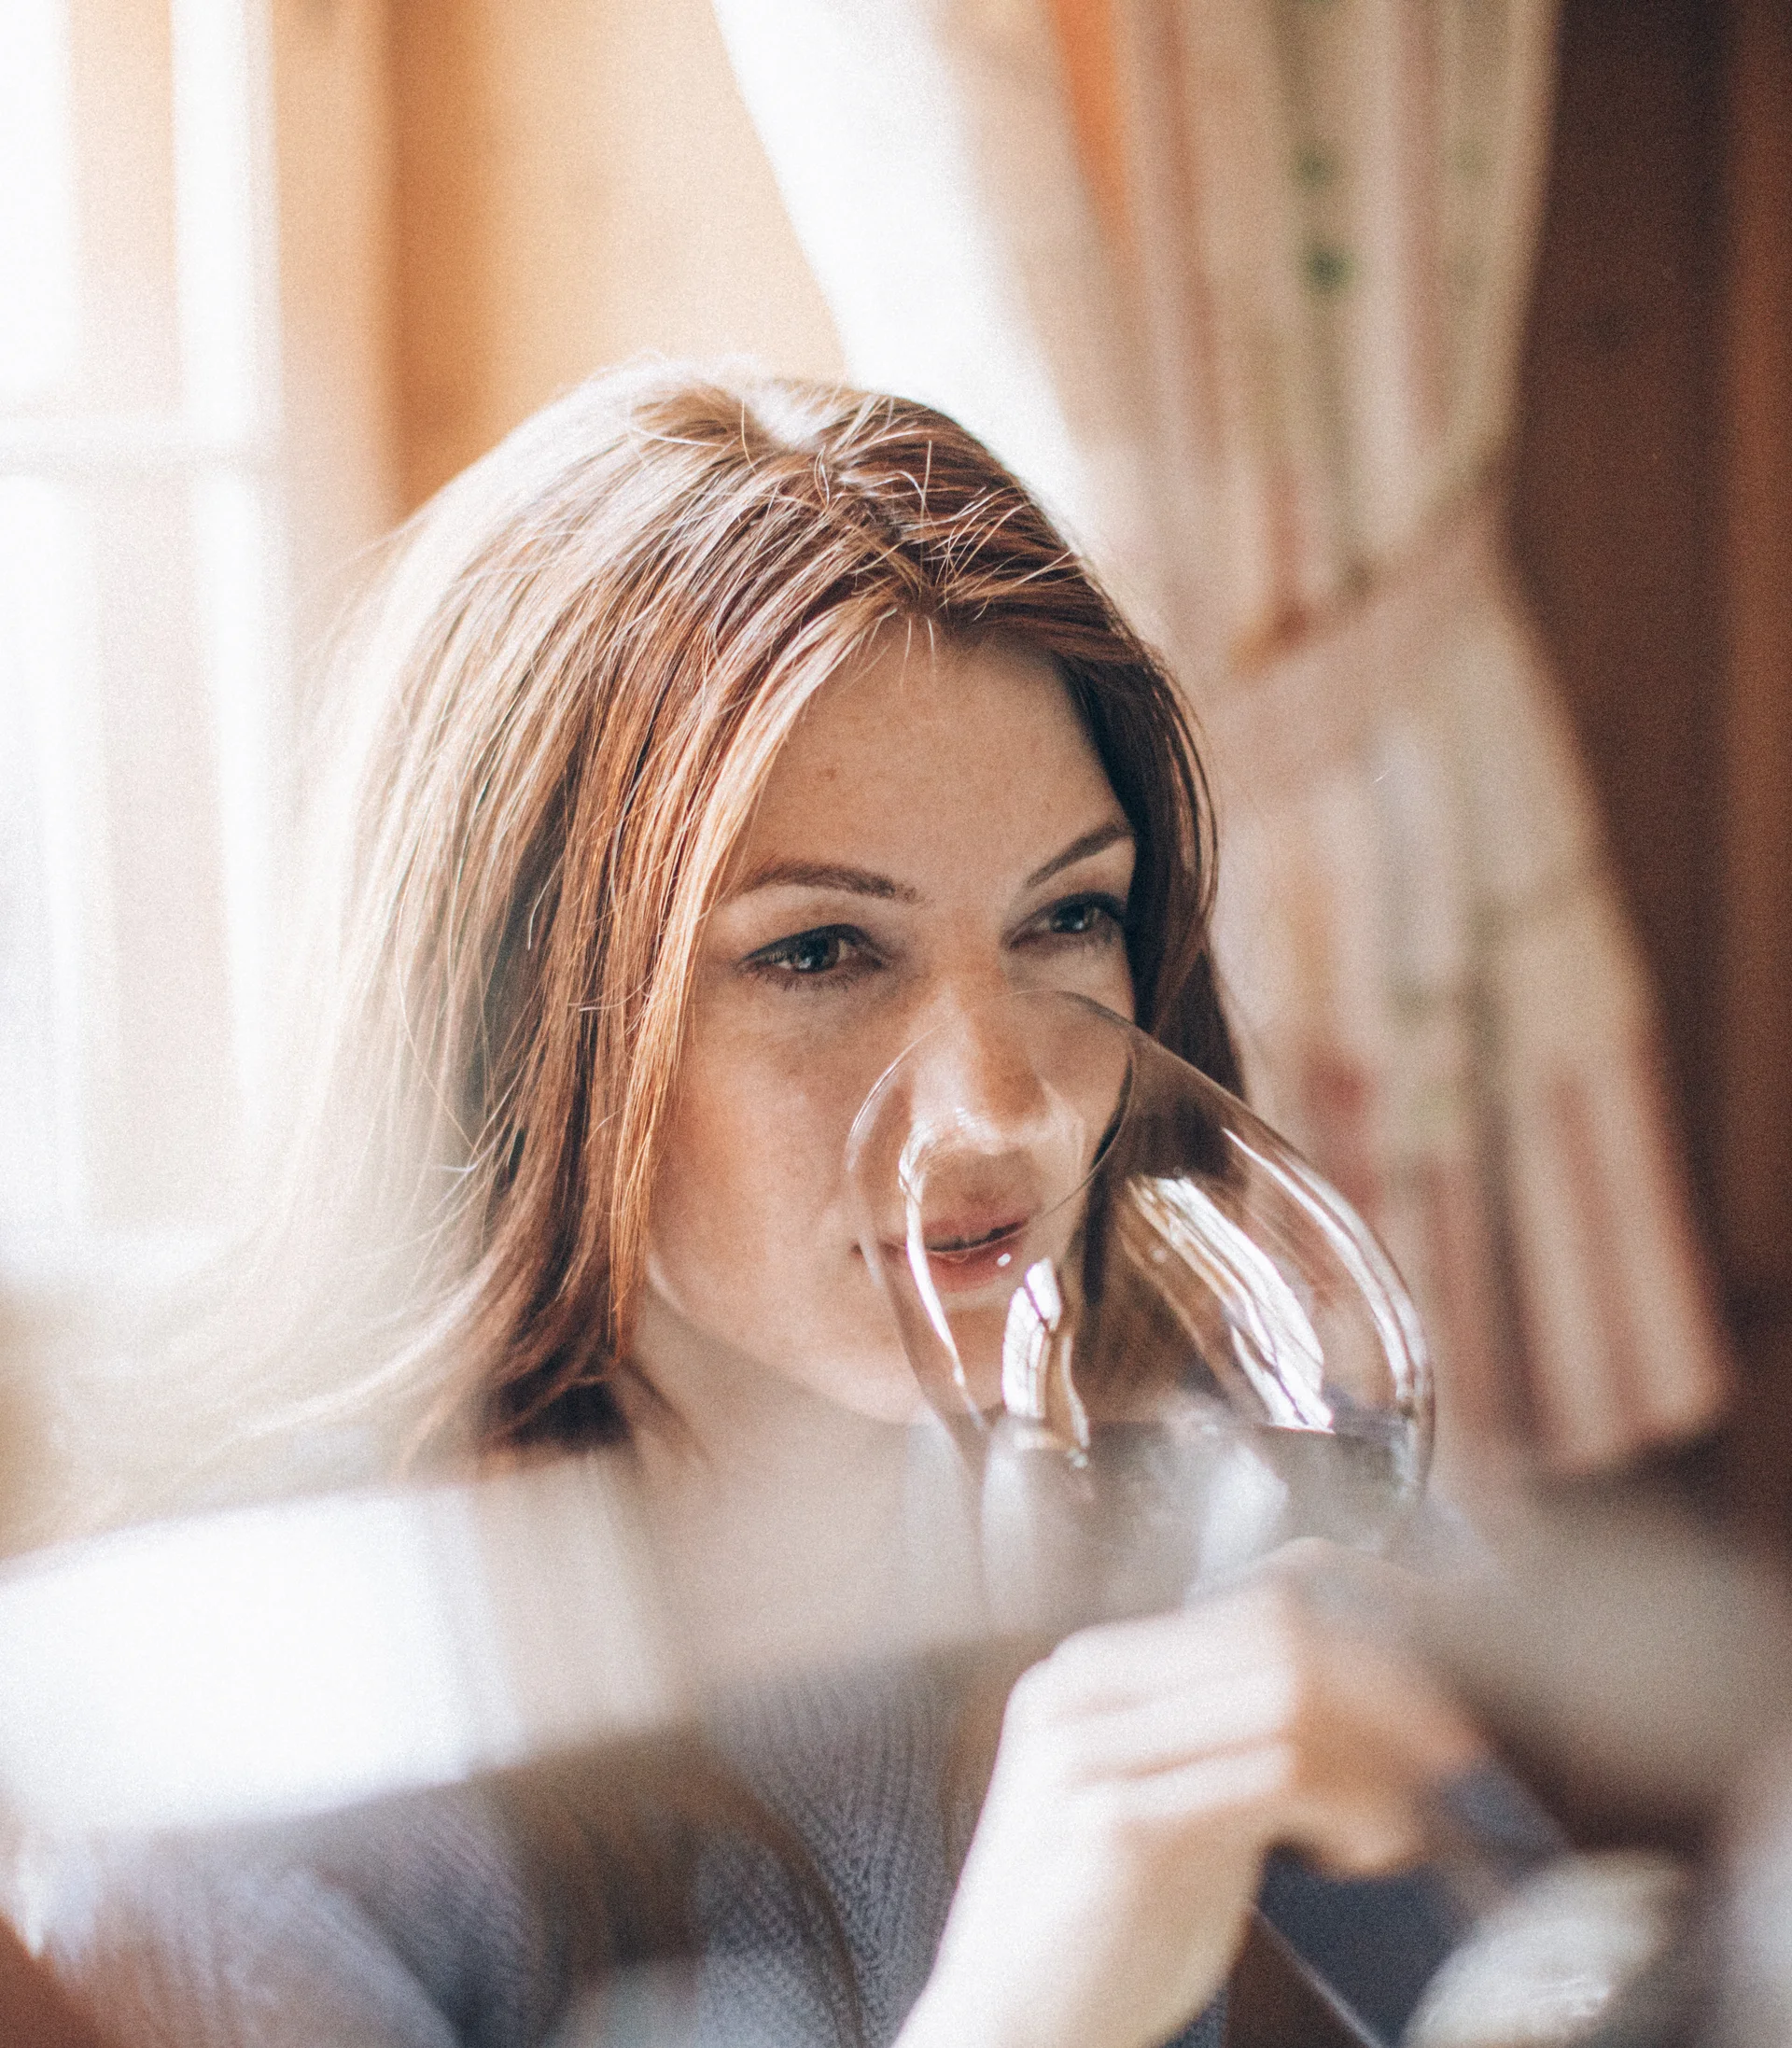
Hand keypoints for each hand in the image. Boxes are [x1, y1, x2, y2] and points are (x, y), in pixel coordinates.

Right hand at [900, 1568, 1483, 2047]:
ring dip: (1372, 1756)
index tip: (1426, 1700)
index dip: (1353, 1648)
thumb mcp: (1166, 1807)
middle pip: (1271, 1640)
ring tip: (1404, 1817)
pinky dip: (1347, 1806)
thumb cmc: (1097, 1930)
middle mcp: (1084, 1691)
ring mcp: (1094, 1749)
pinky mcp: (1117, 1821)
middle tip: (1447, 1745)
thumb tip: (1351, 1711)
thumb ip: (1225, 1747)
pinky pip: (1271, 1777)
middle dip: (1382, 1690)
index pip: (1246, 1615)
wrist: (1010, 2026)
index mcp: (1090, 1674)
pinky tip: (1360, 1851)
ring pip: (1282, 1699)